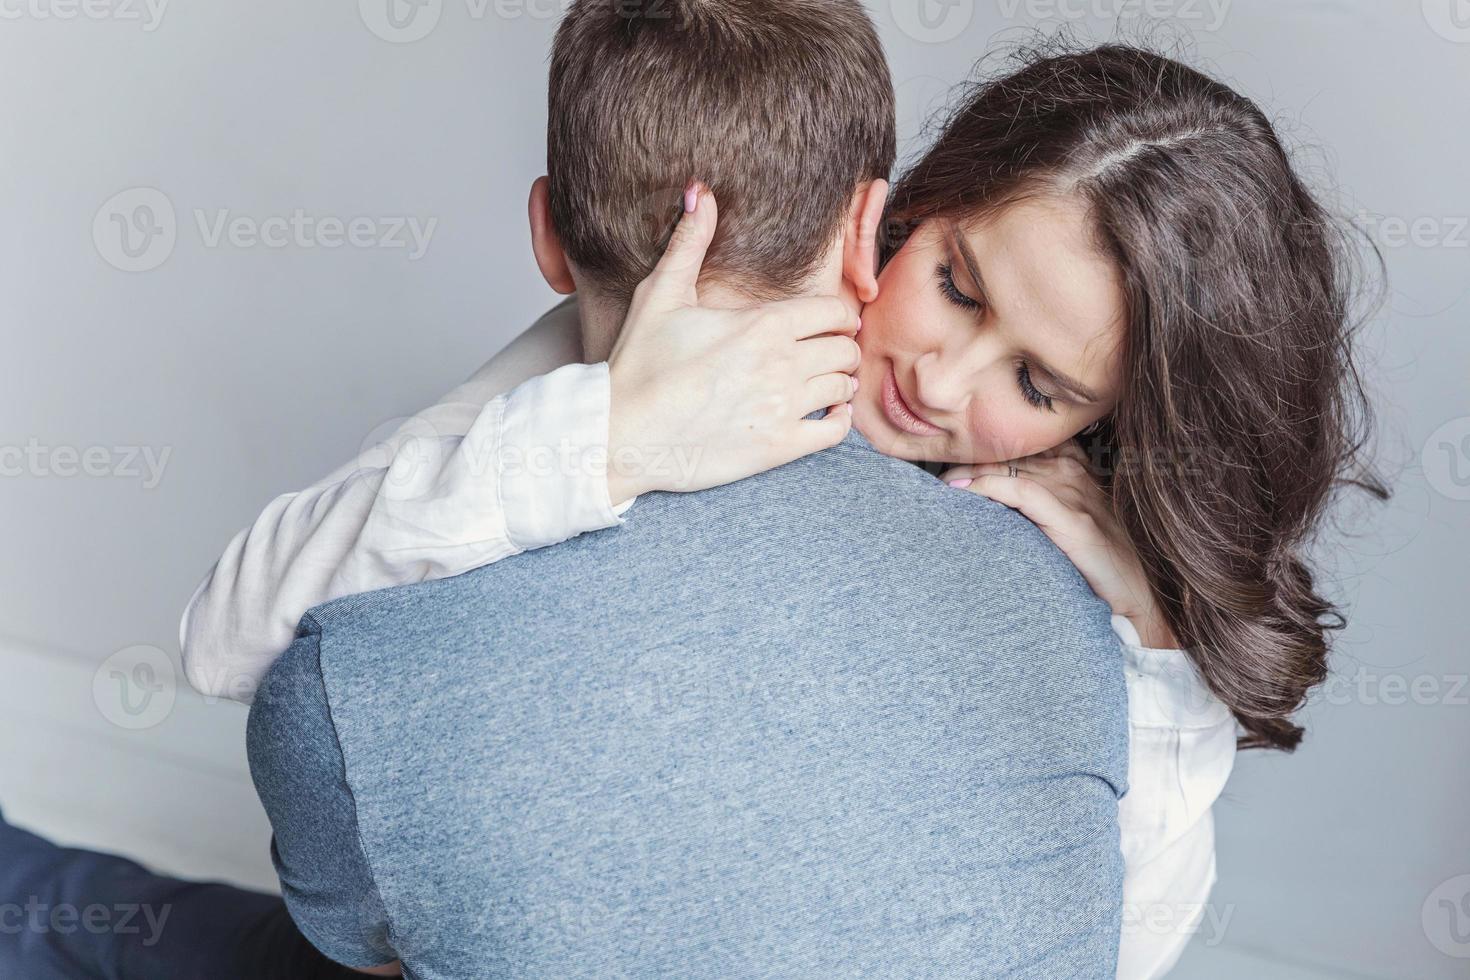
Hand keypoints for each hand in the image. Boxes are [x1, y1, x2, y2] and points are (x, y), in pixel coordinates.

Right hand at [605, 184, 861, 502]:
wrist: (620, 435)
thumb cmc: (638, 366)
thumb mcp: (660, 296)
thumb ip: (688, 243)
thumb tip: (699, 191)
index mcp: (762, 324)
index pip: (834, 311)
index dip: (838, 314)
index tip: (830, 321)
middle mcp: (781, 364)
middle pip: (845, 349)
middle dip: (841, 347)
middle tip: (828, 351)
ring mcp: (783, 408)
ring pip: (843, 387)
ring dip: (839, 382)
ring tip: (826, 380)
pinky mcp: (778, 447)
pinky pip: (836, 431)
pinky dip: (839, 420)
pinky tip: (824, 413)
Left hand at [941, 441, 1178, 648]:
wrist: (1139, 595)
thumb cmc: (1099, 562)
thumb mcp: (1066, 520)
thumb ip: (1035, 503)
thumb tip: (987, 499)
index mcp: (1073, 467)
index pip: (1018, 443)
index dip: (982, 449)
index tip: (951, 463)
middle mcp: (1073, 471)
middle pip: (1007, 452)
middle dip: (967, 460)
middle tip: (936, 476)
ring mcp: (1075, 492)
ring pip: (1009, 466)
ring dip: (968, 473)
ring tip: (941, 486)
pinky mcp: (1073, 519)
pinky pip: (1020, 490)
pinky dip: (986, 487)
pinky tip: (963, 493)